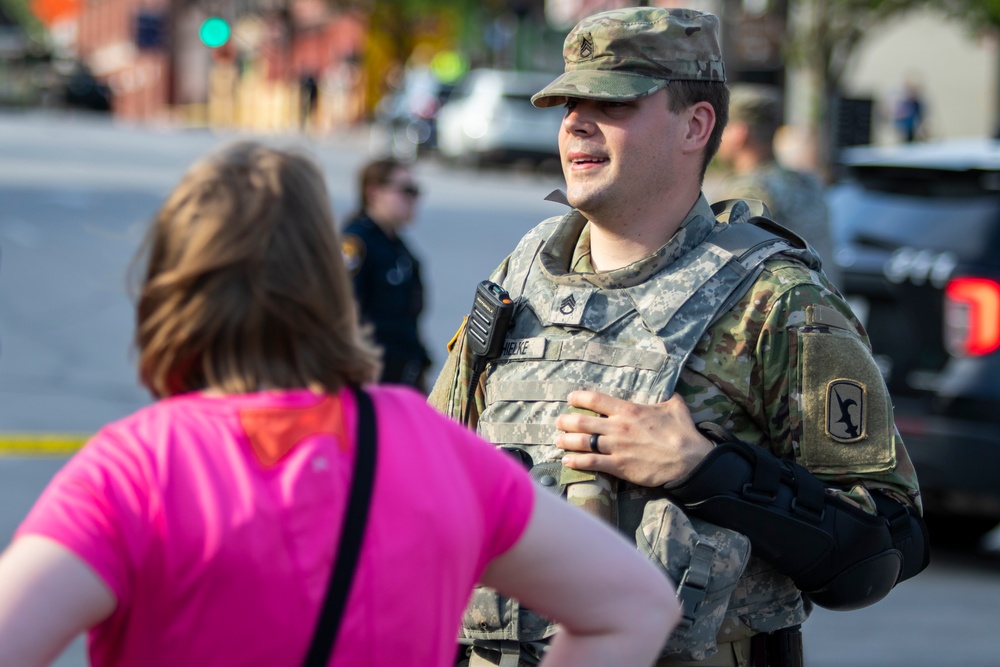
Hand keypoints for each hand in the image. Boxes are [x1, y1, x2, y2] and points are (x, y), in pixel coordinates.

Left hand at [554, 391, 714, 486]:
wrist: (689, 461)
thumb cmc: (682, 432)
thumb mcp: (675, 407)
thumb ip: (665, 398)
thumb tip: (669, 392)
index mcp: (629, 410)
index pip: (596, 400)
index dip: (579, 397)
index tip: (570, 398)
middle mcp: (618, 427)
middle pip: (582, 422)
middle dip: (566, 421)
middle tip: (558, 422)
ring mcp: (616, 447)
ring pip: (582, 442)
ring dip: (566, 441)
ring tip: (558, 440)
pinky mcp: (618, 466)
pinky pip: (591, 463)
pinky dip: (576, 462)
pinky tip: (566, 461)